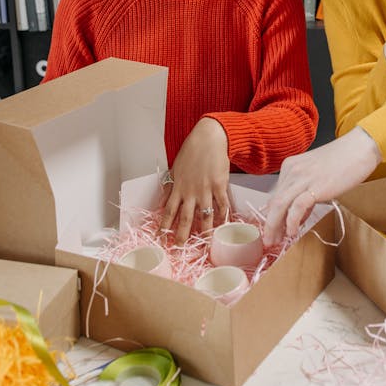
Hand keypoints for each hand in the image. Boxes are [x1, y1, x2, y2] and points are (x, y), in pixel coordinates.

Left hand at [159, 118, 229, 244]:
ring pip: (204, 215)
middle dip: (182, 235)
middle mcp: (190, 191)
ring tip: (206, 243)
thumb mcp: (175, 168)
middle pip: (185, 218)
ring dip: (205, 231)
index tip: (161, 237)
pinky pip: (221, 204)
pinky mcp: (219, 185)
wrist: (209, 138)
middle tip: (180, 247)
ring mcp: (206, 189)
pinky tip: (224, 224)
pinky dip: (223, 216)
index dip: (164, 225)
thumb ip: (170, 186)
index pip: (168, 211)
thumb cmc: (192, 151)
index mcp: (178, 187)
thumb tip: (162, 201)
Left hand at [262, 127, 380, 246]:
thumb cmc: (343, 161)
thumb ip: (305, 193)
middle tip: (268, 241)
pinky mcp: (315, 186)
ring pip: (279, 205)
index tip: (272, 230)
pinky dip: (292, 222)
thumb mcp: (316, 175)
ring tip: (275, 242)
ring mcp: (303, 178)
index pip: (275, 195)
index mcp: (290, 166)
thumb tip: (297, 217)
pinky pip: (297, 207)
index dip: (271, 216)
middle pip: (273, 202)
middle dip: (269, 225)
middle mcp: (292, 171)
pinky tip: (293, 232)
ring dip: (274, 226)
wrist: (360, 148)